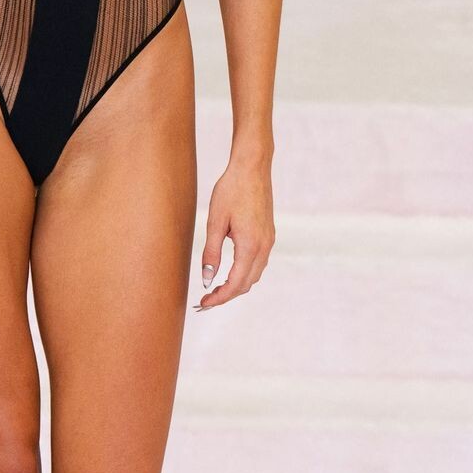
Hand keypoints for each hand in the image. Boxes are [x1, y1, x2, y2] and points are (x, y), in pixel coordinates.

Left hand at [196, 156, 274, 310]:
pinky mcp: (269, 234)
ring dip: (237, 285)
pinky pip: (258, 262)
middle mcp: (264, 246)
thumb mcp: (214, 222)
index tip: (204, 304)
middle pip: (247, 284)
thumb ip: (211, 253)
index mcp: (250, 245)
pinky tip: (230, 271)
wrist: (252, 168)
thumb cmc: (231, 190)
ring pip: (254, 274)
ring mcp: (269, 240)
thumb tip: (208, 279)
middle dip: (227, 295)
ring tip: (216, 288)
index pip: (236, 283)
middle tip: (206, 300)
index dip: (219, 298)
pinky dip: (245, 273)